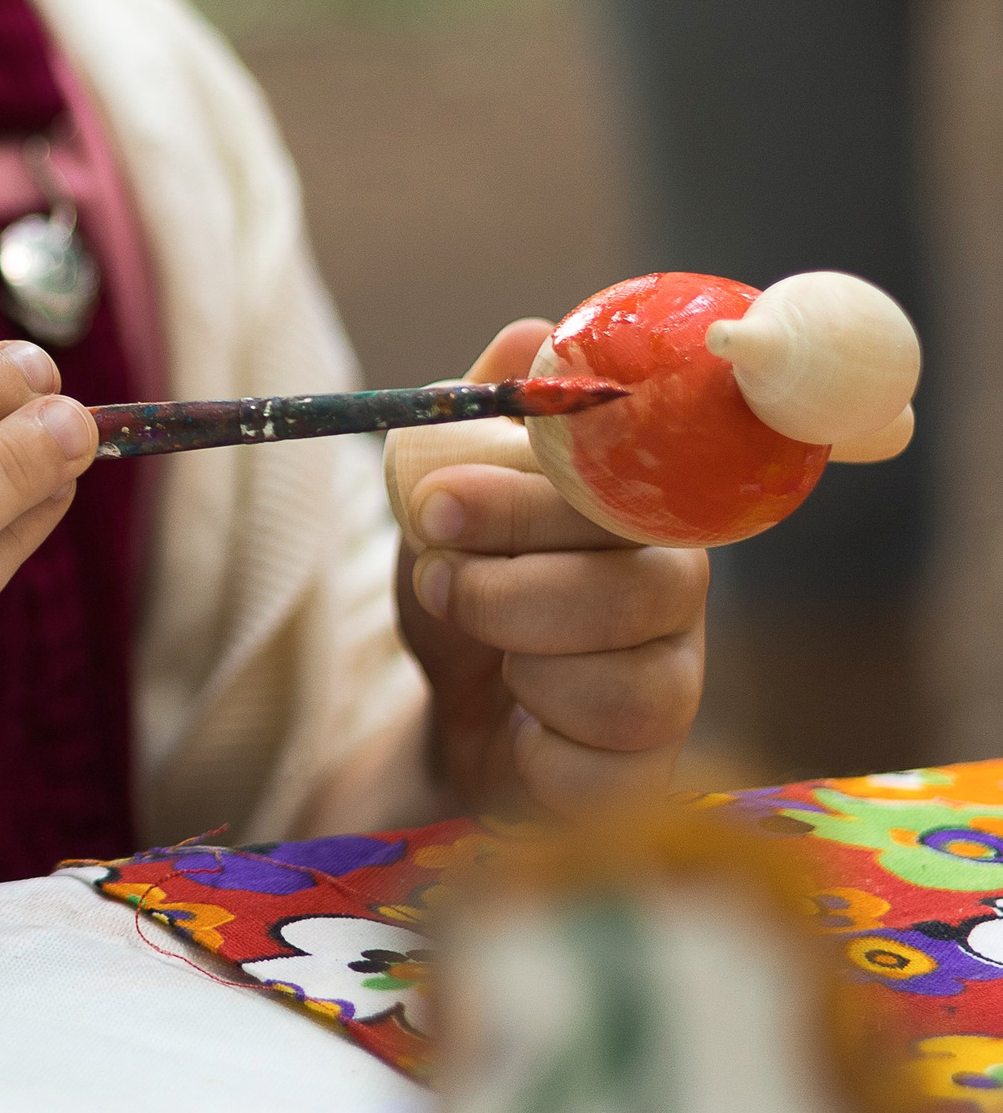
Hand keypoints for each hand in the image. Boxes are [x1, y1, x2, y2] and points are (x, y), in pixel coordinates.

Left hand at [389, 319, 705, 814]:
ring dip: (520, 657)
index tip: (436, 502)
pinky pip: (609, 767)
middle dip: (515, 581)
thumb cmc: (465, 577)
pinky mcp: (647, 774)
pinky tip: (521, 718)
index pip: (636, 491)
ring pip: (633, 684)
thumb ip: (483, 415)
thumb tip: (532, 338)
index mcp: (637, 507)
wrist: (447, 705)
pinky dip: (539, 742)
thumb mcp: (444, 485)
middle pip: (648, 587)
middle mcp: (677, 594)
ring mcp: (675, 687)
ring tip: (477, 639)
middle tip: (438, 573)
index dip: (534, 497)